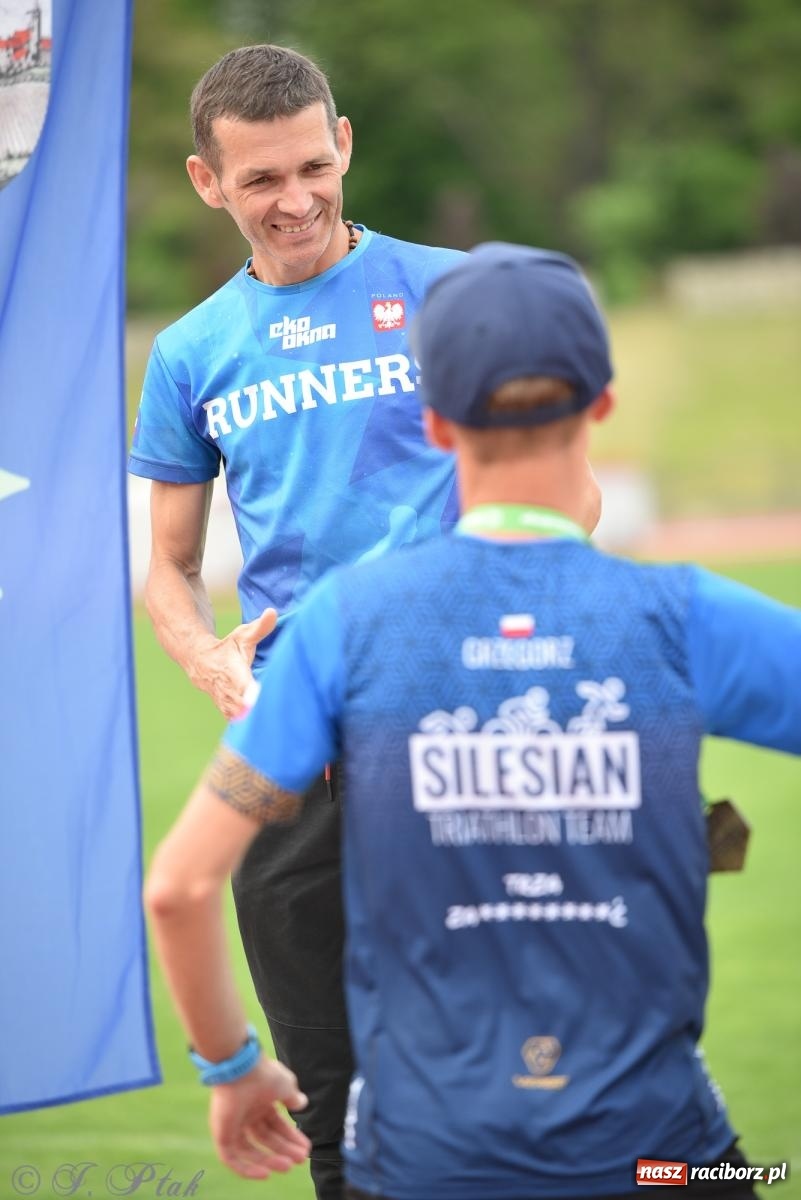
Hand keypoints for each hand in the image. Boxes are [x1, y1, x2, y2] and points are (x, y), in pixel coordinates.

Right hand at [189, 607, 276, 717]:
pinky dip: (249, 724)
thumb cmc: (225, 647)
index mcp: (234, 671)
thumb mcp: (242, 636)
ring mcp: (225, 702)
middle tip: (277, 716)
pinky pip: (239, 722)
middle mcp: (228, 689)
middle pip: (244, 707)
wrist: (198, 661)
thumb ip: (260, 627)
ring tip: (274, 724)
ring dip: (255, 720)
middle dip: (258, 711)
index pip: (242, 685)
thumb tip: (272, 612)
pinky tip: (265, 727)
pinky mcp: (227, 711)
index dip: (249, 694)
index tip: (255, 701)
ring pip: (241, 717)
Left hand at [209, 1056, 309, 1178]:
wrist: (242, 1068)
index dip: (291, 1137)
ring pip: (251, 1150)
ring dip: (269, 1160)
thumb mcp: (286, 1085)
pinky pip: (232, 1158)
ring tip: (287, 1166)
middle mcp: (247, 1114)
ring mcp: (233, 1125)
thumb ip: (292, 1097)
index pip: (277, 1125)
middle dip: (284, 1150)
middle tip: (301, 1159)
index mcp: (261, 1102)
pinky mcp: (222, 1134)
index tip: (306, 1148)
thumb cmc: (264, 1074)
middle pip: (266, 1139)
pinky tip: (265, 1173)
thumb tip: (302, 1104)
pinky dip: (246, 1168)